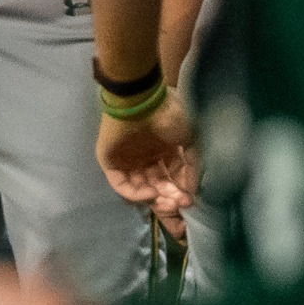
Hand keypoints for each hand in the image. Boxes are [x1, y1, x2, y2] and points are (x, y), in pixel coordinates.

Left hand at [97, 85, 198, 222]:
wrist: (141, 99)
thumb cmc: (168, 114)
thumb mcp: (191, 139)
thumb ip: (193, 166)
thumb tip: (193, 192)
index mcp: (165, 151)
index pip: (173, 181)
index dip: (182, 194)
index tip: (191, 203)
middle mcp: (146, 158)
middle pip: (157, 188)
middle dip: (170, 200)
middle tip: (180, 205)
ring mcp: (127, 160)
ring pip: (140, 188)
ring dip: (154, 199)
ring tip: (167, 200)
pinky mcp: (110, 161)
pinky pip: (121, 185)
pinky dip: (135, 194)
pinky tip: (151, 193)